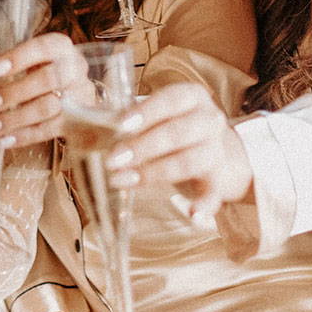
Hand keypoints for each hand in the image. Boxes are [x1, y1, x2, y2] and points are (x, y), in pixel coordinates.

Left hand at [0, 33, 89, 147]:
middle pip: (48, 79)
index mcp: (59, 46)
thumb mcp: (16, 62)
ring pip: (50, 107)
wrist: (71, 93)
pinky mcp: (78, 120)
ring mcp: (79, 95)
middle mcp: (74, 68)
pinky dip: (27, 135)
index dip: (19, 58)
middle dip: (14, 93)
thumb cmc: (37, 72)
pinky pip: (53, 129)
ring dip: (17, 118)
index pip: (43, 47)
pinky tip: (6, 140)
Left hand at [104, 83, 250, 216]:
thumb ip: (131, 121)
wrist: (215, 151)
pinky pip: (214, 194)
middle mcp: (209, 119)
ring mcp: (217, 150)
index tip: (121, 125)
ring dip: (154, 172)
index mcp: (192, 97)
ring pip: (189, 160)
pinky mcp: (219, 180)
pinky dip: (205, 205)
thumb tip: (92, 129)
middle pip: (178, 131)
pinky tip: (192, 215)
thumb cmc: (174, 128)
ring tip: (124, 180)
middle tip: (112, 159)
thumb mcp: (157, 117)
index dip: (146, 112)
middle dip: (142, 146)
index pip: (170, 99)